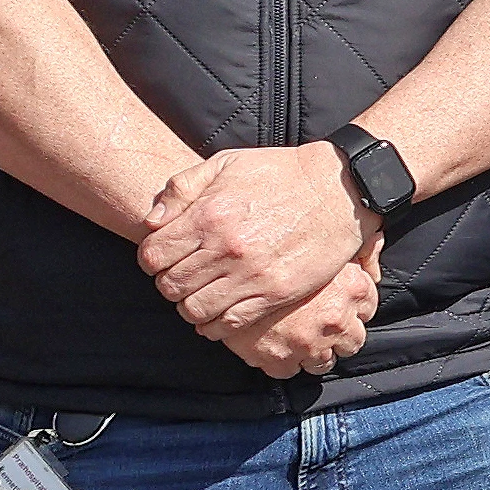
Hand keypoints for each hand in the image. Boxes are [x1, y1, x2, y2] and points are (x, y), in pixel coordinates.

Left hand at [142, 143, 369, 339]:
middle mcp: (226, 248)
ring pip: (195, 309)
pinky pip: (231, 323)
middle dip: (168, 284)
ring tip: (198, 296)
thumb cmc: (280, 173)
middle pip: (170, 286)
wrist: (338, 189)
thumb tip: (151, 221)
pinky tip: (216, 315)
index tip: (162, 258)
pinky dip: (215, 326)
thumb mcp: (226, 163)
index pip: (153, 256)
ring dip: (188, 306)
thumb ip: (181, 187)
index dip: (150, 260)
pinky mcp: (276, 292)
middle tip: (181, 278)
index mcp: (209, 215)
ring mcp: (252, 274)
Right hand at [214, 248, 376, 379]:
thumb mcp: (337, 231)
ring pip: (322, 362)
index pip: (367, 308)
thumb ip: (364, 250)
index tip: (340, 303)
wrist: (227, 259)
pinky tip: (274, 343)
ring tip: (296, 333)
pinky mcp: (276, 357)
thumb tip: (373, 269)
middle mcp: (336, 319)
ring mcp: (308, 342)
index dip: (353, 306)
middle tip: (319, 321)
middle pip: (352, 341)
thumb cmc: (287, 235)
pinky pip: (286, 371)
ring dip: (313, 351)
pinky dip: (282, 361)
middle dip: (337, 333)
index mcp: (353, 287)